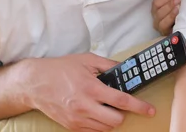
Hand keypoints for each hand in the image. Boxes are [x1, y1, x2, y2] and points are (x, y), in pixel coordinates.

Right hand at [22, 53, 154, 131]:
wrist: (34, 83)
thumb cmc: (60, 69)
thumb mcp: (87, 60)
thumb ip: (109, 65)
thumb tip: (126, 68)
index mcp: (91, 88)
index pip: (121, 101)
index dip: (139, 107)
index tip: (150, 110)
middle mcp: (84, 106)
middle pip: (116, 120)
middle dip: (124, 114)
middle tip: (121, 105)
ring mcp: (77, 119)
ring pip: (106, 128)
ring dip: (112, 120)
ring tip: (107, 107)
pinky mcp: (71, 126)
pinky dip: (100, 125)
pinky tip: (98, 114)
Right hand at [151, 0, 181, 35]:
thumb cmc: (183, 12)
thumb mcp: (178, 0)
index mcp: (158, 9)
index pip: (156, 2)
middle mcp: (156, 18)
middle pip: (157, 9)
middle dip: (169, 2)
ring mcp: (160, 27)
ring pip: (160, 17)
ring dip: (169, 9)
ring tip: (179, 4)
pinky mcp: (165, 33)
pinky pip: (164, 25)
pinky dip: (170, 17)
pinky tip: (178, 12)